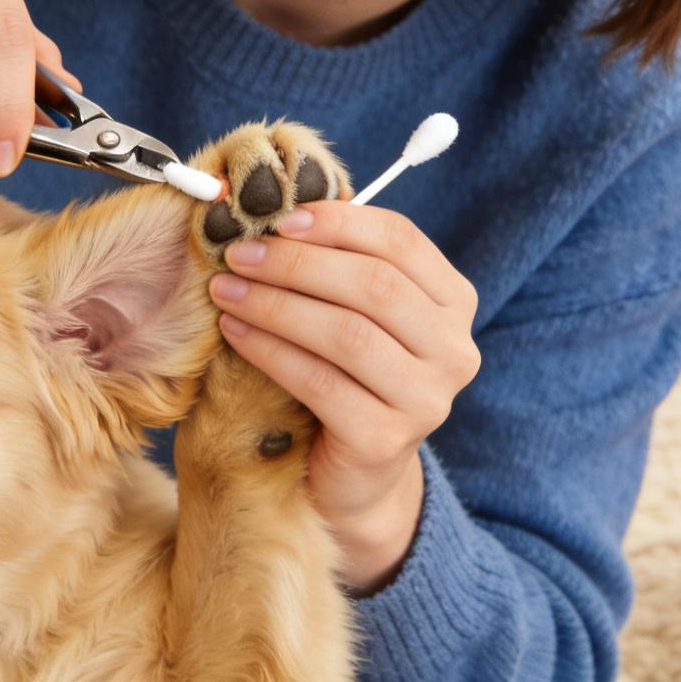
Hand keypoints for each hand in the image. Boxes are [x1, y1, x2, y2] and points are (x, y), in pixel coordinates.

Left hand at [206, 199, 480, 593]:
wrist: (354, 475)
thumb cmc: (348, 375)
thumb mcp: (355, 312)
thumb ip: (337, 262)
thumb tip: (276, 205)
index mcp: (454, 301)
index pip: (401, 241)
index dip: (337, 223)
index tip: (278, 218)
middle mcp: (454, 349)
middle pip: (374, 284)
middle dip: (297, 263)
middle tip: (237, 254)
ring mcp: (428, 399)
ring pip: (347, 333)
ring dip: (277, 305)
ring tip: (226, 291)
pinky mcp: (387, 440)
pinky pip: (321, 383)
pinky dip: (271, 351)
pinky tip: (235, 334)